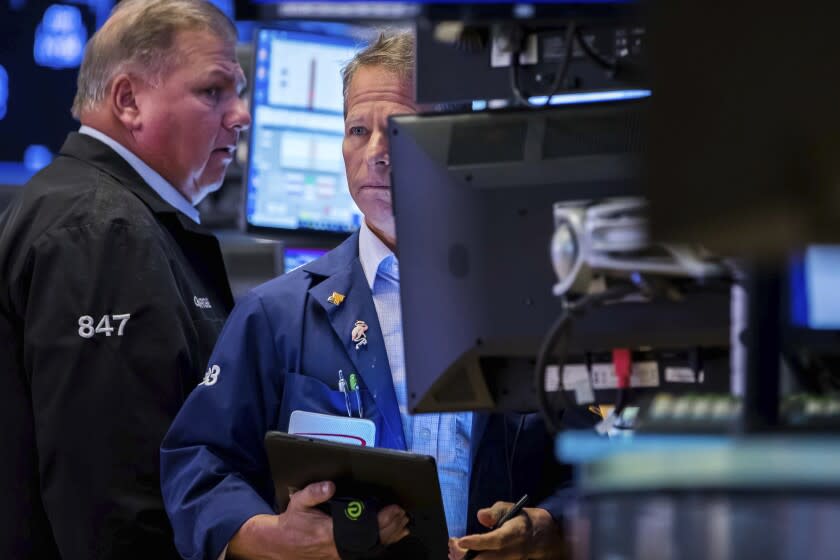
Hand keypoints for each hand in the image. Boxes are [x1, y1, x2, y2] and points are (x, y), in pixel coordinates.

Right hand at [228, 481, 409, 559]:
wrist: (281, 544)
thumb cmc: (292, 523)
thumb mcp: (298, 502)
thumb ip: (314, 492)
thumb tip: (331, 485)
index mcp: (329, 532)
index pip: (363, 527)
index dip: (382, 519)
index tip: (394, 509)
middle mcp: (337, 547)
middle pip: (371, 539)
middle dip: (391, 526)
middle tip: (403, 514)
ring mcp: (340, 554)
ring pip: (370, 548)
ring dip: (389, 536)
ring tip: (404, 525)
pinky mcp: (340, 556)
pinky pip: (364, 552)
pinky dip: (380, 544)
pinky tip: (390, 538)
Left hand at [448, 503, 567, 559]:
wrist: (538, 536)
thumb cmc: (519, 520)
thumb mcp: (509, 508)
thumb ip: (495, 511)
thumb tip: (480, 516)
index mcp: (515, 533)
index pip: (496, 540)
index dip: (478, 542)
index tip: (460, 541)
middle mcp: (512, 552)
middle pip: (487, 559)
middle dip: (465, 555)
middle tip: (452, 545)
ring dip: (466, 559)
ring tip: (453, 550)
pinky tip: (460, 555)